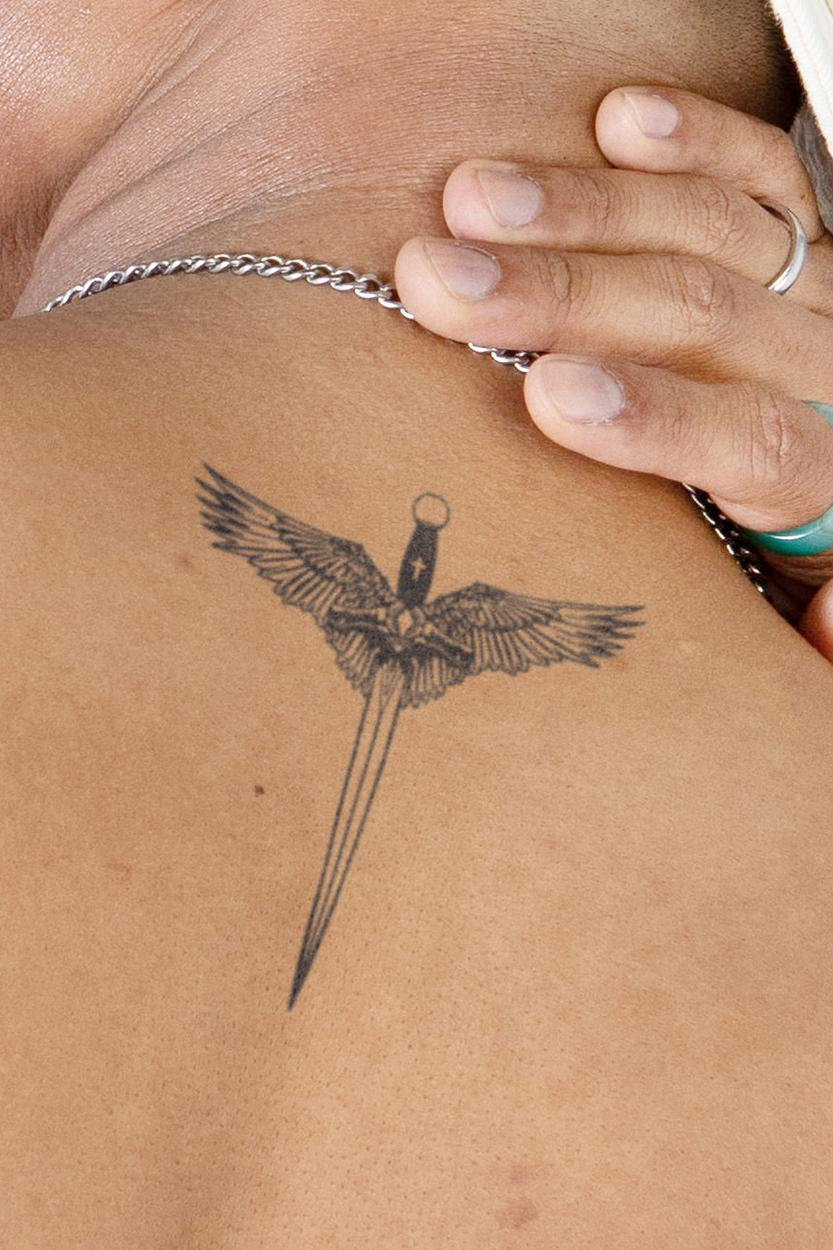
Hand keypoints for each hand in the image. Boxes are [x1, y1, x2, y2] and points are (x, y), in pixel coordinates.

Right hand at [394, 86, 832, 658]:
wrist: (831, 480)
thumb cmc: (784, 548)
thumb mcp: (794, 605)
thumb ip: (812, 627)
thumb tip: (822, 620)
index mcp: (824, 474)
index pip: (751, 439)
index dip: (654, 416)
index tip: (547, 396)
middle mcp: (823, 369)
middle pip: (706, 316)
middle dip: (566, 294)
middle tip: (447, 281)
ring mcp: (812, 293)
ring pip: (711, 231)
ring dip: (585, 211)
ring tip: (473, 201)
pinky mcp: (800, 238)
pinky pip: (763, 173)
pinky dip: (694, 141)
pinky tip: (617, 120)